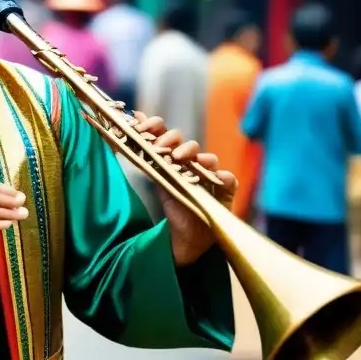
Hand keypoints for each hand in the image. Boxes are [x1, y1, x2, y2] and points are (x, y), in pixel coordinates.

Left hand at [133, 112, 237, 266]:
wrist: (188, 235)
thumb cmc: (176, 204)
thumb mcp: (157, 179)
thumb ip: (146, 156)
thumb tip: (132, 123)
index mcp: (178, 157)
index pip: (169, 135)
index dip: (156, 126)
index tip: (142, 125)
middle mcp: (195, 163)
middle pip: (187, 144)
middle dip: (172, 141)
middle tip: (160, 148)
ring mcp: (211, 175)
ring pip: (208, 159)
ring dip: (195, 155)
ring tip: (181, 159)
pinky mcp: (225, 190)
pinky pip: (228, 180)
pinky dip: (223, 177)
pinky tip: (216, 177)